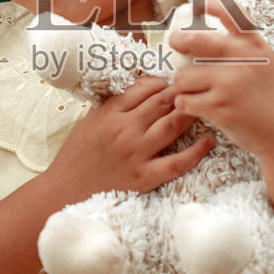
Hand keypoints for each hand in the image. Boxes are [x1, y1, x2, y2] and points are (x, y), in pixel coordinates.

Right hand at [45, 76, 213, 201]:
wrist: (64, 191)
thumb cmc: (77, 156)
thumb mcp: (90, 121)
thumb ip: (115, 106)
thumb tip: (142, 91)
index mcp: (109, 113)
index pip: (144, 87)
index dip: (163, 82)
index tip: (171, 83)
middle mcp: (124, 130)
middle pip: (162, 102)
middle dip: (181, 93)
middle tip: (193, 90)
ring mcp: (136, 154)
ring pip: (172, 125)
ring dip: (190, 113)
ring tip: (203, 107)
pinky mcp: (144, 178)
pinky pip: (177, 162)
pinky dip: (197, 151)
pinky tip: (209, 141)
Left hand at [167, 0, 273, 155]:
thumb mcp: (267, 64)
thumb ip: (243, 51)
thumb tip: (206, 40)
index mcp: (254, 46)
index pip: (231, 13)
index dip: (209, 4)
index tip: (196, 3)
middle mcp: (241, 59)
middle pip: (195, 39)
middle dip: (177, 40)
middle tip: (175, 43)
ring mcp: (229, 83)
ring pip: (183, 76)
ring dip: (182, 85)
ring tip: (192, 91)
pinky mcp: (219, 107)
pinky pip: (184, 101)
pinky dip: (185, 105)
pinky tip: (195, 107)